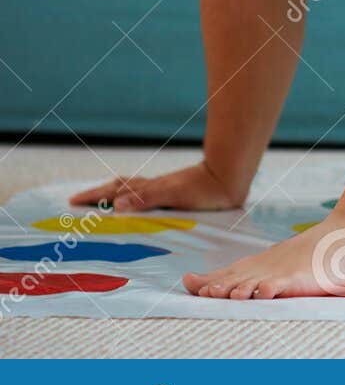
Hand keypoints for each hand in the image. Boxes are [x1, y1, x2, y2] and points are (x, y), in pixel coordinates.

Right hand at [70, 162, 243, 212]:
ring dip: (114, 195)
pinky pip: (146, 197)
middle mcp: (153, 188)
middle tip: (78, 202)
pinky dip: (134, 200)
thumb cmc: (205, 188)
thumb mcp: (175, 195)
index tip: (72, 202)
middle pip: (119, 188)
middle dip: (98, 195)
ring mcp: (164, 190)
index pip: (115, 191)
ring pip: (132, 191)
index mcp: (149, 189)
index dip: (94, 196)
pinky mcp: (176, 194)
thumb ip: (146, 198)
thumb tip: (115, 204)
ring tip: (101, 203)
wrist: (231, 178)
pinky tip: (139, 206)